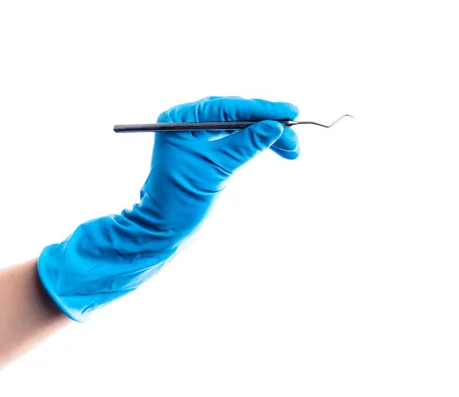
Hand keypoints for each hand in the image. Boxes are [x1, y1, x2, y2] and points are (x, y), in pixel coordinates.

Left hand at [37, 96, 299, 321]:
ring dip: (266, 136)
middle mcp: (187, 122)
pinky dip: (255, 144)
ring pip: (239, 127)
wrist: (163, 229)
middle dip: (267, 124)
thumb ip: (244, 145)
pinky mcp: (206, 151)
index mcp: (180, 119)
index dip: (261, 109)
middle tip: (295, 138)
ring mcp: (196, 136)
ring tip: (292, 150)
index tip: (290, 112)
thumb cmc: (179, 200)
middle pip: (235, 113)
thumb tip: (275, 126)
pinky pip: (235, 140)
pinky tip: (275, 147)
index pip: (227, 106)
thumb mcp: (214, 169)